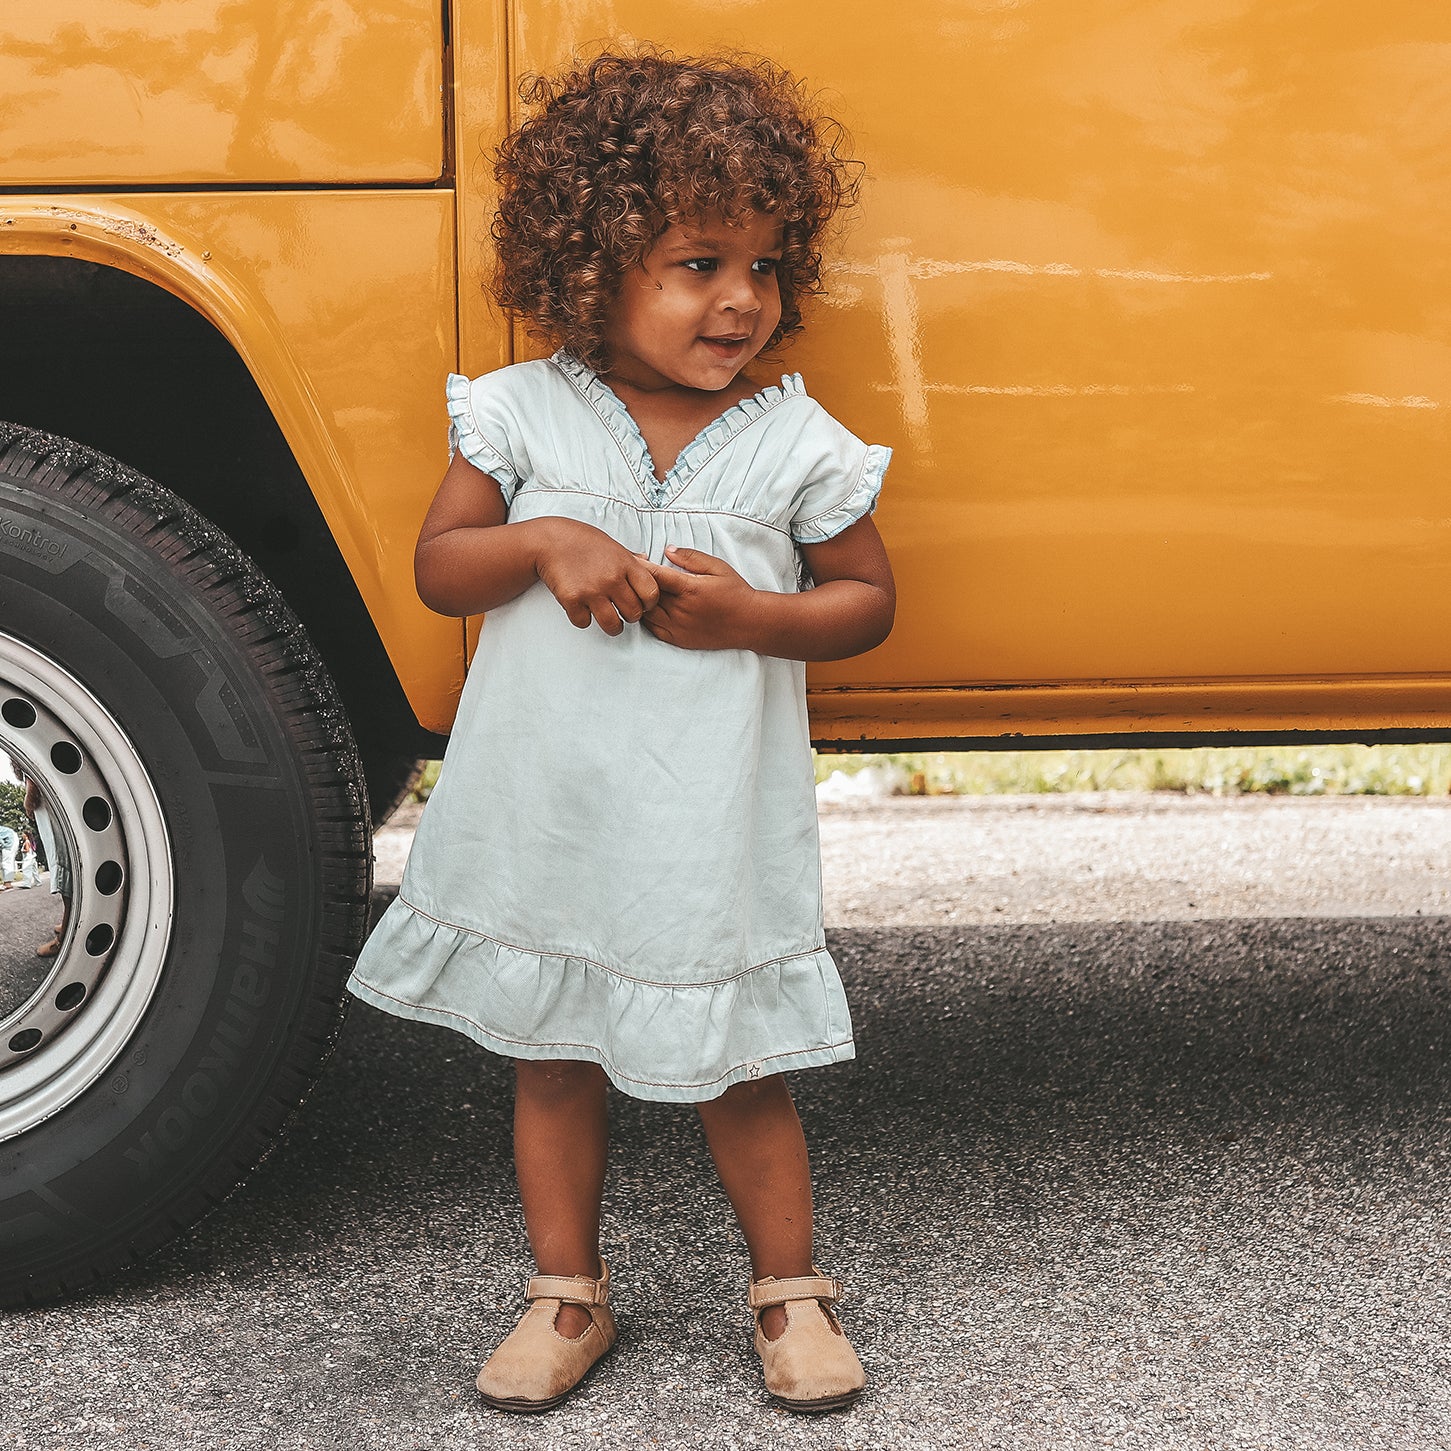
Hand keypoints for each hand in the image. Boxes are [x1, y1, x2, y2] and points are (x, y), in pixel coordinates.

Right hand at [533, 518, 660, 634]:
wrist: (550, 540)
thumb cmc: (582, 541)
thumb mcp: (612, 545)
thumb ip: (631, 558)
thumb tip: (648, 561)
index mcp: (626, 564)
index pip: (651, 594)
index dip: (649, 603)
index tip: (641, 603)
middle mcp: (612, 578)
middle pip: (634, 613)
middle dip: (630, 616)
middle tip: (622, 611)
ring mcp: (592, 590)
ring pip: (613, 625)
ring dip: (612, 625)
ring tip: (608, 619)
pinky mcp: (572, 599)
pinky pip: (584, 622)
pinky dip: (583, 619)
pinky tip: (582, 608)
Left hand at [641, 546, 759, 650]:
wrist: (750, 623)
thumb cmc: (735, 592)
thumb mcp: (717, 567)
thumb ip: (691, 557)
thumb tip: (668, 550)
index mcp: (689, 589)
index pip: (654, 575)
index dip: (641, 566)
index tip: (635, 559)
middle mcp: (681, 610)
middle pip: (646, 594)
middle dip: (636, 581)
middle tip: (631, 572)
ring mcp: (678, 627)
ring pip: (645, 613)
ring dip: (639, 601)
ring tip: (638, 590)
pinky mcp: (679, 639)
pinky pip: (652, 629)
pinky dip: (646, 618)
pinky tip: (648, 608)